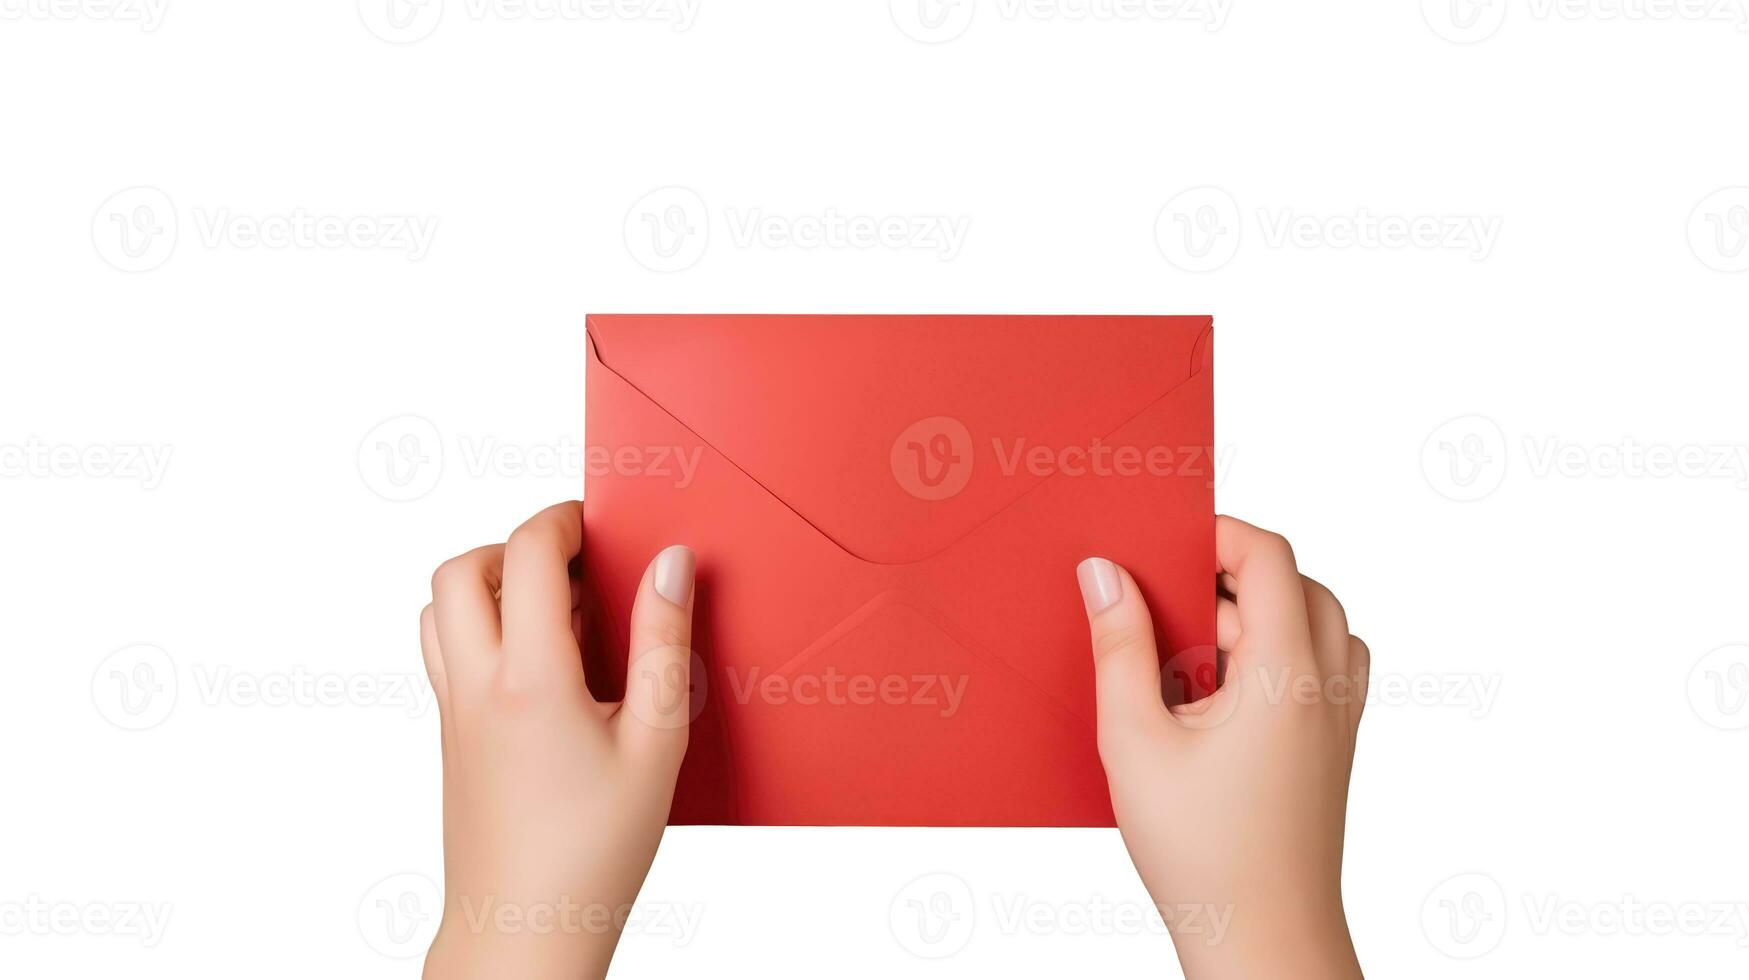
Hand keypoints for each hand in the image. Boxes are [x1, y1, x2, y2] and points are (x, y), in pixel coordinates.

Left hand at [418, 501, 695, 979]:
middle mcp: (476, 686)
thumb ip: (664, 643)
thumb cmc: (594, 851)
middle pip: (460, 568)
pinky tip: (543, 668)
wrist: (525, 929)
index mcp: (530, 679)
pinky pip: (446, 653)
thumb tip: (670, 564)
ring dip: (490, 587)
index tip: (600, 525)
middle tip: (573, 563)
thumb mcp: (657, 743)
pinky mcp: (451, 738)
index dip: (564, 520)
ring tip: (557, 613)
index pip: (528, 553)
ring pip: (439, 609)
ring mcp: (454, 713)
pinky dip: (481, 630)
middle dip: (516, 545)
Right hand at [1078, 516, 1366, 979]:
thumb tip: (1105, 573)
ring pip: (1316, 626)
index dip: (1217, 532)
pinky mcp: (1333, 749)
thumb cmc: (1203, 853)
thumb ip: (1119, 646)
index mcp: (1287, 672)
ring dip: (1257, 619)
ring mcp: (1339, 719)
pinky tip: (1216, 701)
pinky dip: (1275, 659)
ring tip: (1191, 659)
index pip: (1269, 556)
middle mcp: (1328, 686)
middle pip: (1299, 584)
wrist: (1264, 940)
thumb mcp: (1135, 740)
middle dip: (1233, 576)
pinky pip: (1319, 670)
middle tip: (1169, 601)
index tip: (1163, 540)